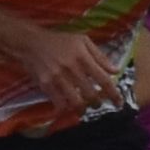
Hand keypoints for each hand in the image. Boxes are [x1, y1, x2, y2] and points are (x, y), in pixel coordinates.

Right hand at [10, 17, 124, 115]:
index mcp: (83, 56)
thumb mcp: (82, 41)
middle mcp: (71, 68)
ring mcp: (57, 78)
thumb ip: (100, 56)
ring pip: (76, 102)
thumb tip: (116, 70)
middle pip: (91, 94)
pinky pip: (59, 103)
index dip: (113, 94)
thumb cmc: (60, 41)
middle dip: (98, 103)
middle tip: (98, 104)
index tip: (118, 102)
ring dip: (83, 109)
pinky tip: (68, 107)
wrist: (31, 42)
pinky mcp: (46, 85)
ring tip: (84, 108)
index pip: (103, 79)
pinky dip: (66, 109)